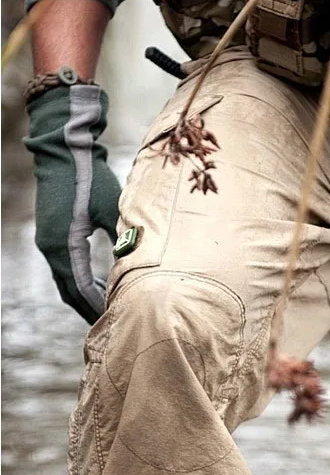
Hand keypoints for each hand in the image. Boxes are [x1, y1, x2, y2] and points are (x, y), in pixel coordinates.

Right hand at [25, 84, 120, 322]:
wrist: (65, 151)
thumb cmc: (92, 179)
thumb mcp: (113, 210)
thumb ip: (123, 239)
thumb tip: (136, 266)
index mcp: (63, 245)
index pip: (81, 287)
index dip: (97, 305)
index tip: (114, 318)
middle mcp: (51, 247)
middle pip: (69, 291)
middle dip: (88, 308)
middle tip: (109, 324)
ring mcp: (48, 241)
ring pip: (64, 281)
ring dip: (83, 296)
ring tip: (105, 309)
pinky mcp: (52, 234)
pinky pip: (64, 268)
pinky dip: (79, 281)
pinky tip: (98, 284)